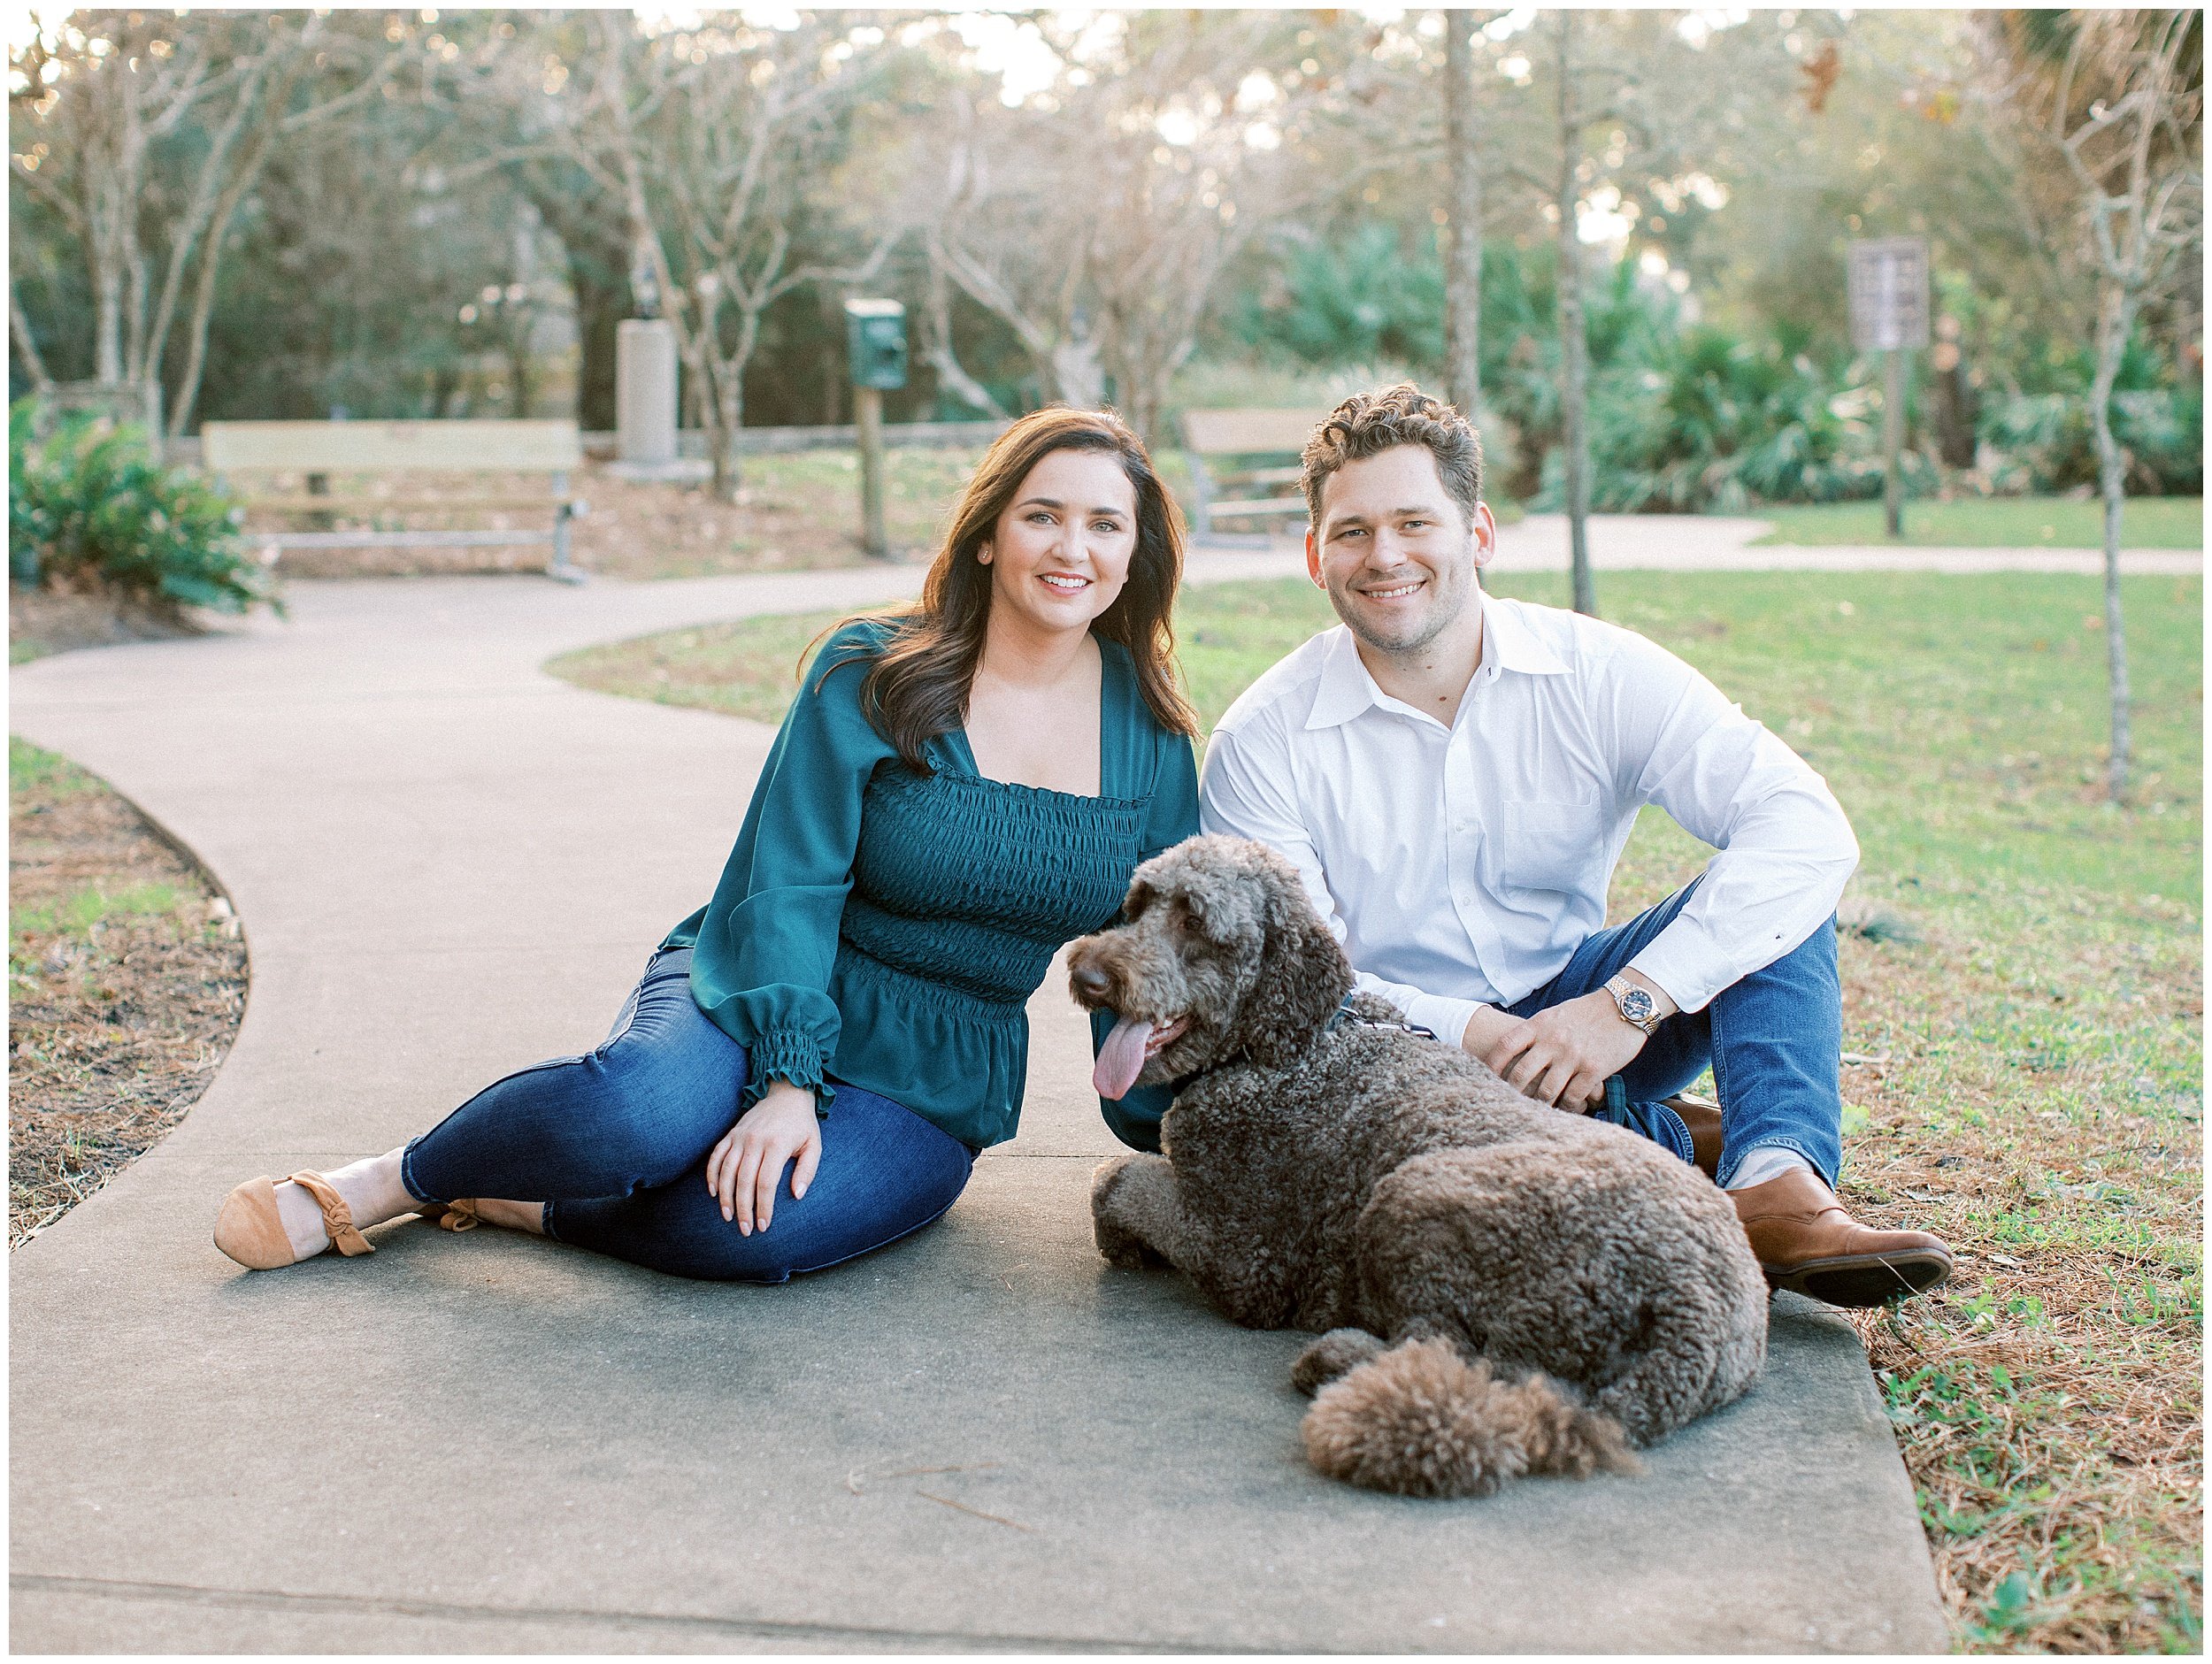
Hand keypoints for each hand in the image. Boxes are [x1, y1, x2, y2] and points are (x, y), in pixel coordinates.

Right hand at [705, 1080, 821, 1234]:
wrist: (787, 1093)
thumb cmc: (802, 1125)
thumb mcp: (814, 1145)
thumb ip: (807, 1171)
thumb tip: (797, 1195)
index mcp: (777, 1144)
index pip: (766, 1183)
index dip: (763, 1206)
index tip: (764, 1225)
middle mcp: (755, 1140)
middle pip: (744, 1181)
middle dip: (743, 1209)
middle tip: (745, 1229)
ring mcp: (740, 1136)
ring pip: (727, 1171)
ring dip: (725, 1197)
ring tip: (728, 1216)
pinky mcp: (731, 1133)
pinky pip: (716, 1156)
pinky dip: (712, 1174)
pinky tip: (714, 1192)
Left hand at [1479, 990, 1647, 1112]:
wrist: (1626, 1005)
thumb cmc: (1588, 1010)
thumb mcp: (1556, 1014)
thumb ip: (1536, 1030)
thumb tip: (1514, 1048)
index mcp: (1540, 1024)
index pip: (1505, 1046)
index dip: (1491, 1064)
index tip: (1484, 1078)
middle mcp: (1553, 1041)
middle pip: (1521, 1074)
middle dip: (1512, 1093)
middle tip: (1509, 1104)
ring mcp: (1573, 1056)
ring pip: (1546, 1091)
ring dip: (1540, 1105)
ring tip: (1537, 1112)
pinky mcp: (1594, 1069)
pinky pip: (1574, 1096)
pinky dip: (1567, 1106)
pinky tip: (1566, 1108)